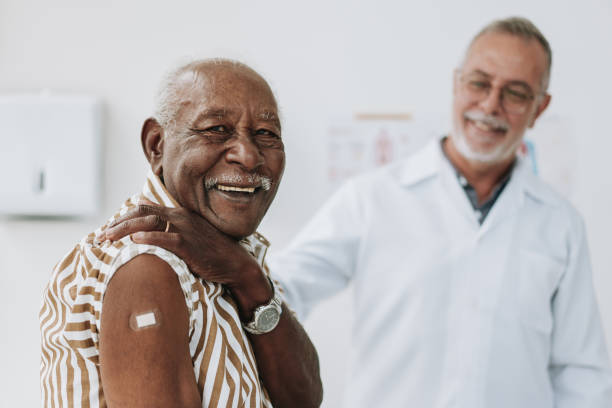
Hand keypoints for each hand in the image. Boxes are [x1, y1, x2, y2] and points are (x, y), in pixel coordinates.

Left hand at [97, 200, 271, 317]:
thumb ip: (168, 230)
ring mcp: (185, 229)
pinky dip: (150, 237)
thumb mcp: (188, 236)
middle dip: (117, 223)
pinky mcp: (190, 244)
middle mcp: (179, 217)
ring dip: (125, 229)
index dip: (122, 218)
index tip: (106, 229)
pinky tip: (136, 240)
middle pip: (141, 213)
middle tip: (100, 236)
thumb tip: (143, 223)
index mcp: (177, 214)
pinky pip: (166, 238)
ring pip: (149, 222)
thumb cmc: (210, 253)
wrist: (234, 263)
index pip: (143, 209)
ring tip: (108, 238)